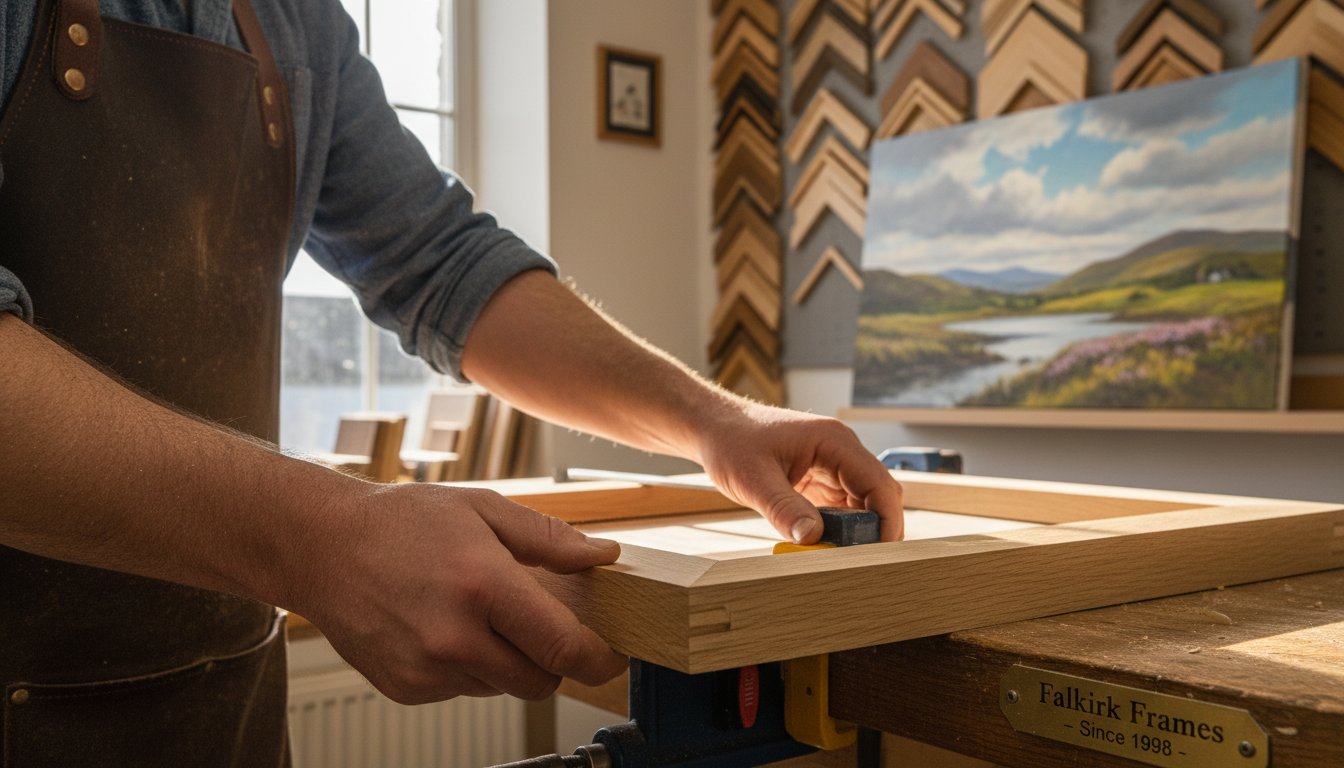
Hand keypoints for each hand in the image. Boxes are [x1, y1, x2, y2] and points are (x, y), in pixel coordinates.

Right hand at [292, 483, 626, 703]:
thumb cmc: (401, 521)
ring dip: (507, 662)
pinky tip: (445, 628)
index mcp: (483, 586)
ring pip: (501, 688)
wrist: (322, 545)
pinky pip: (462, 690)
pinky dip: (468, 668)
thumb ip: (548, 538)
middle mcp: (454, 637)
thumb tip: (602, 555)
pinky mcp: (405, 688)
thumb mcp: (483, 509)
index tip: (611, 657)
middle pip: (539, 681)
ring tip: (477, 614)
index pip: (562, 648)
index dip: (598, 660)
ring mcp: (425, 669)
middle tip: (541, 627)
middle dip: (553, 660)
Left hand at [696, 402, 904, 543]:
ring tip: (838, 558)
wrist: (714, 429)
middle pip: (878, 495)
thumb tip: (812, 539)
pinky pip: (842, 509)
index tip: (879, 553)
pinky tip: (824, 547)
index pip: (878, 483)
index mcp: (834, 441)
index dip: (887, 520)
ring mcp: (833, 467)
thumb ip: (783, 508)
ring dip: (856, 533)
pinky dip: (838, 530)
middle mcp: (841, 452)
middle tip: (859, 563)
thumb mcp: (753, 479)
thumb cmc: (731, 443)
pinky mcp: (821, 481)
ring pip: (863, 505)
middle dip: (875, 530)